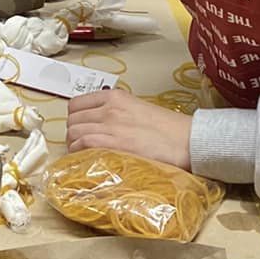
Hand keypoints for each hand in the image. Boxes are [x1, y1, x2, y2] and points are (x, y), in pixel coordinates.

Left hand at [67, 89, 193, 171]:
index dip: (75, 120)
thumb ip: (117, 114)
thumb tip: (101, 127)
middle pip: (72, 121)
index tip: (81, 130)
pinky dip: (79, 154)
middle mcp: (109, 108)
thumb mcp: (138, 110)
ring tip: (85, 157)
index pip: (76, 105)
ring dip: (74, 147)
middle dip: (74, 135)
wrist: (187, 141)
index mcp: (115, 97)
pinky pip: (82, 145)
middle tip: (82, 147)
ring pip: (73, 134)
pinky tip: (87, 161)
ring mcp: (110, 125)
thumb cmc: (169, 130)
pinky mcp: (113, 143)